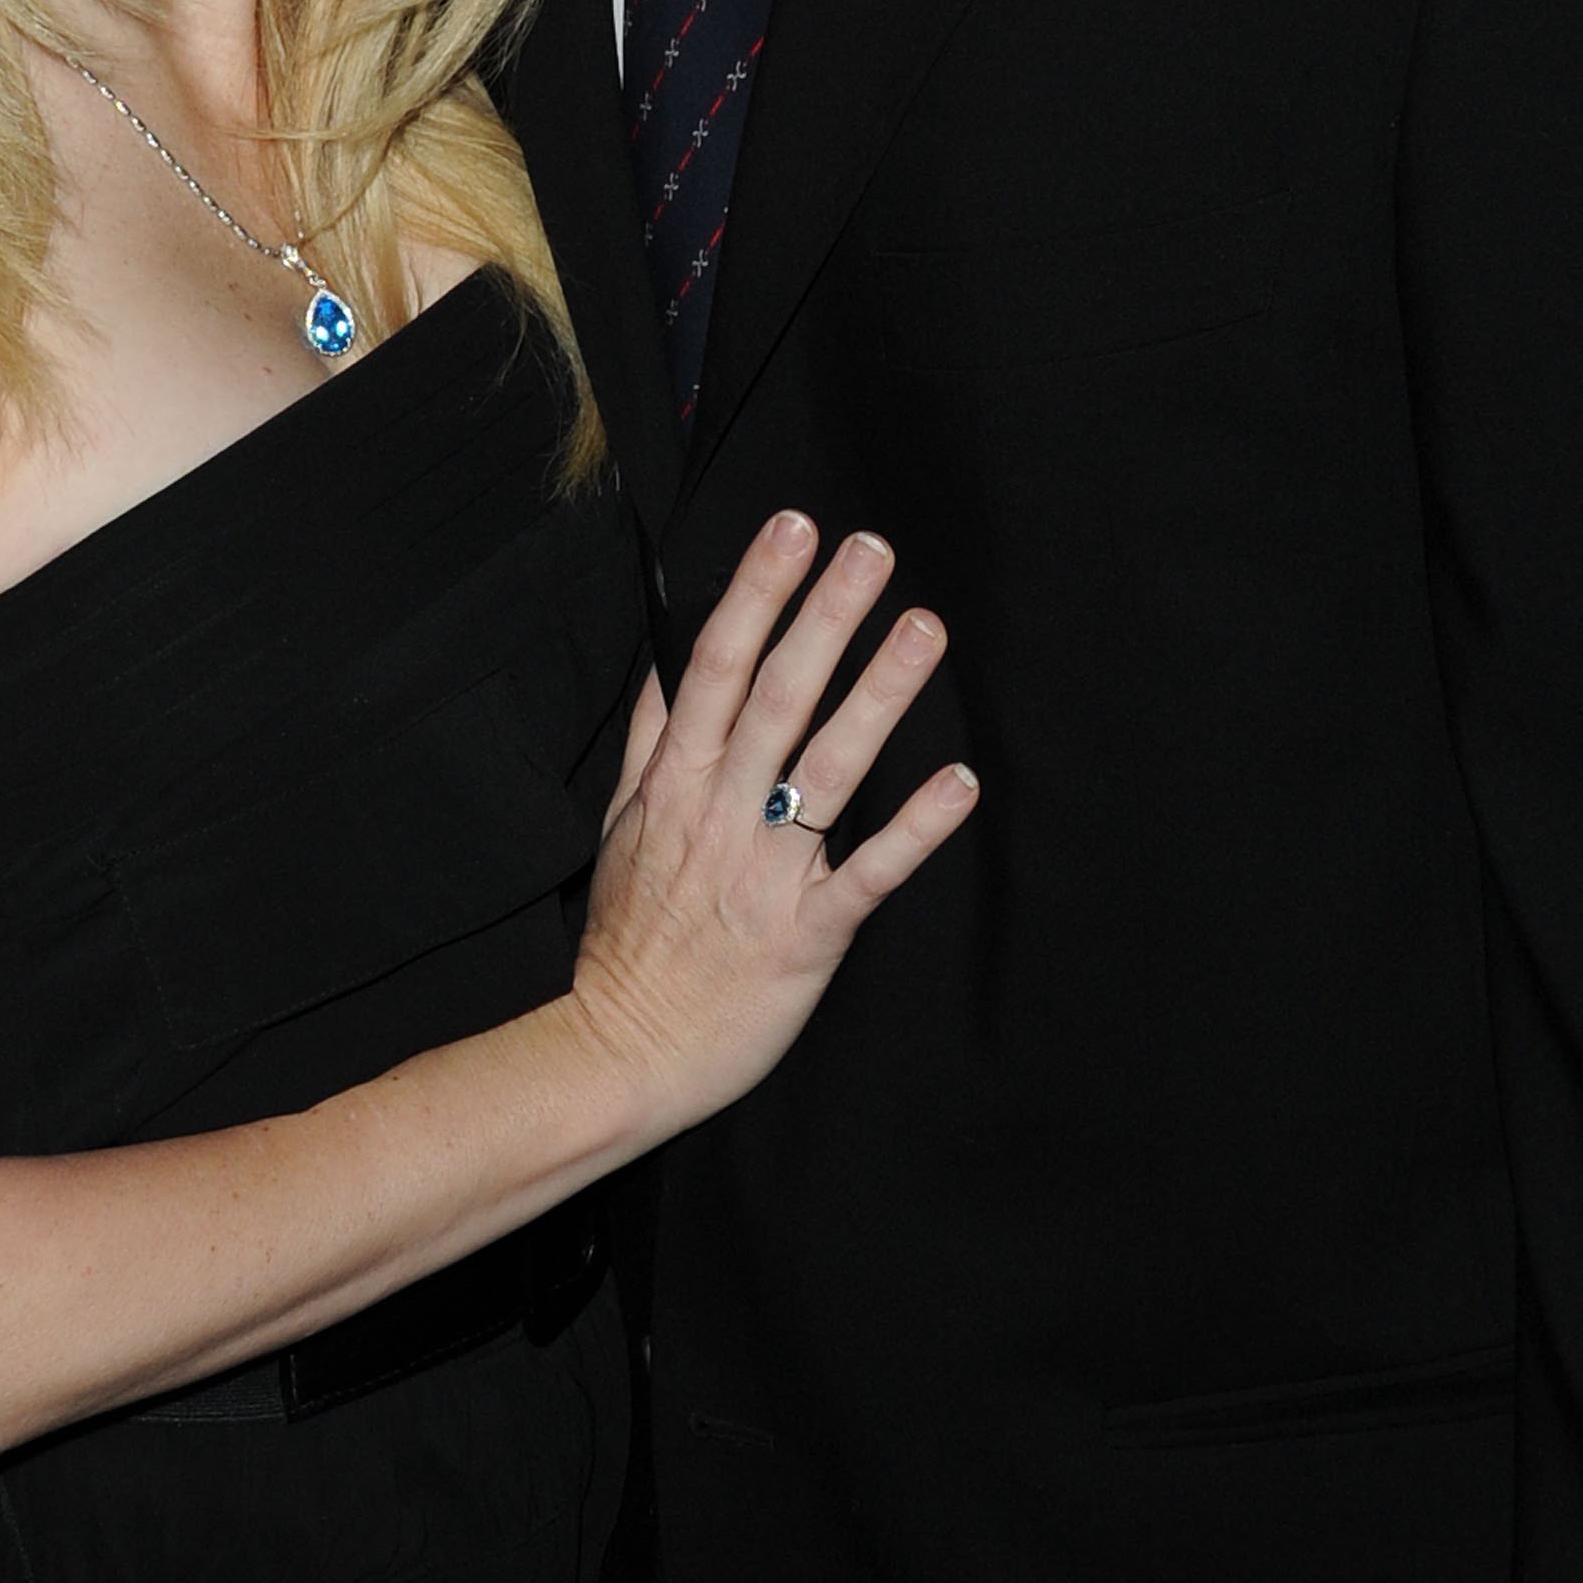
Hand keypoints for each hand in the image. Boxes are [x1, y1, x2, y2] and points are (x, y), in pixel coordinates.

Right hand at [564, 513, 976, 1147]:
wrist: (622, 1054)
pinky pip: (867, 873)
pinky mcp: (806, 935)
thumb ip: (653, 739)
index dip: (758, 593)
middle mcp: (721, 813)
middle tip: (870, 549)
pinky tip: (960, 782)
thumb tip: (670, 659)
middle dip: (824, 617)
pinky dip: (914, 828)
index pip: (718, 666)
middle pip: (777, 696)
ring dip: (879, 695)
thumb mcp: (622, 824)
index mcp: (677, 782)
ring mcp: (765, 873)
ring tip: (923, 629)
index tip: (793, 529)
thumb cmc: (630, 938)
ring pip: (828, 768)